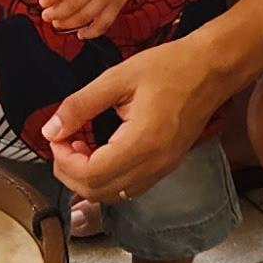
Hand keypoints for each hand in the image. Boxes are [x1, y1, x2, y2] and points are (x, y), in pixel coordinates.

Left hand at [41, 0, 145, 39]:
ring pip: (86, 16)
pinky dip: (92, 32)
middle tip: (46, 15)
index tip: (42, 2)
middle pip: (73, 3)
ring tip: (57, 23)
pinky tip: (81, 34)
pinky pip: (104, 23)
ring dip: (69, 23)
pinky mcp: (116, 5)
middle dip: (56, 13)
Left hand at [43, 31, 222, 203]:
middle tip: (64, 142)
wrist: (212, 69)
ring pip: (112, 195)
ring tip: (81, 145)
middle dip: (70, 172)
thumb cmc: (170, 67)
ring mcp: (162, 169)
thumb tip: (51, 130)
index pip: (90, 175)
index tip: (57, 138)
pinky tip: (101, 151)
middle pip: (97, 192)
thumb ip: (80, 106)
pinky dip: (106, 177)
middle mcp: (154, 164)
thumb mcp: (117, 78)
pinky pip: (128, 187)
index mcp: (142, 142)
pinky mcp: (165, 167)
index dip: (64, 161)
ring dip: (87, 178)